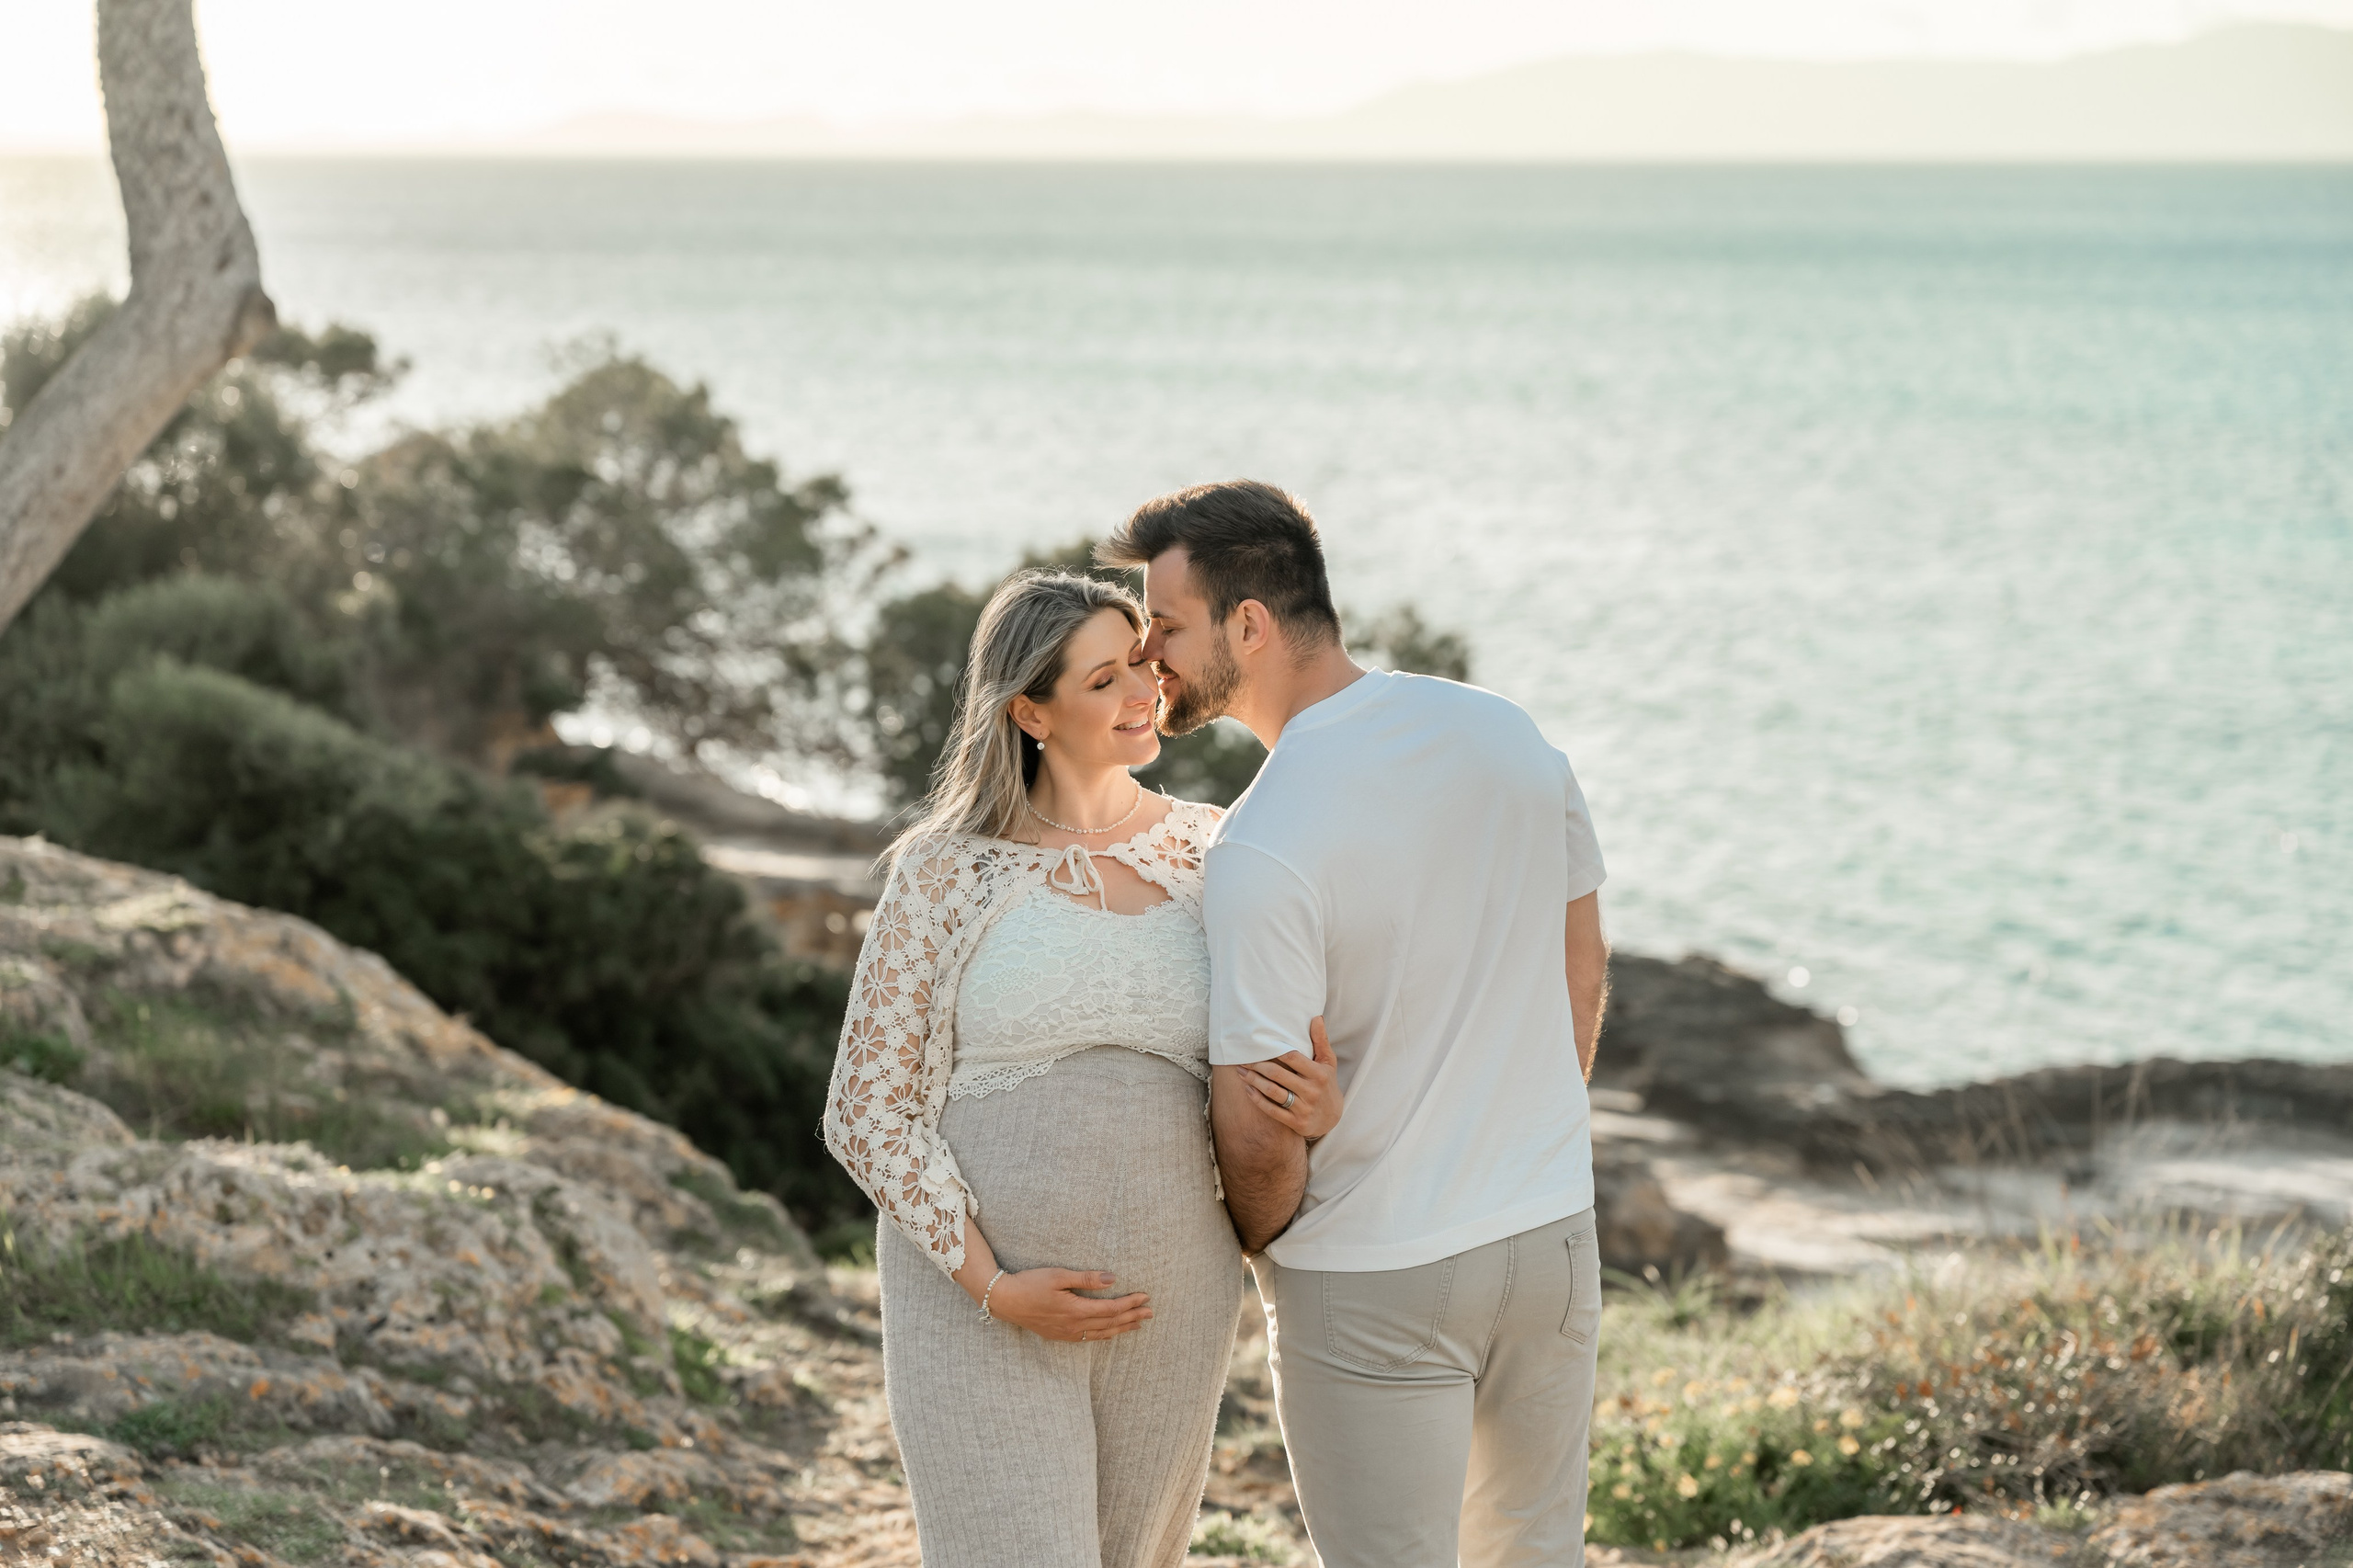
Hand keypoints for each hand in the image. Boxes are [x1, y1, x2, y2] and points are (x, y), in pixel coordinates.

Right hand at [985, 1268, 1152, 1342]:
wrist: (1005, 1300)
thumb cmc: (1031, 1283)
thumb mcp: (1058, 1275)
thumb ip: (1086, 1279)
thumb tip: (1112, 1279)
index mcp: (1075, 1310)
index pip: (1111, 1309)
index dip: (1130, 1303)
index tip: (1146, 1297)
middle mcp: (1074, 1326)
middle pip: (1110, 1323)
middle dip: (1132, 1317)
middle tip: (1151, 1313)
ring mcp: (1067, 1333)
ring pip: (1101, 1334)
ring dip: (1122, 1328)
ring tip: (1139, 1325)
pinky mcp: (1060, 1336)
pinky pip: (1089, 1338)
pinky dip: (1105, 1335)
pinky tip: (1112, 1333)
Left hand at [1236, 1016, 1341, 1140]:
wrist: (1333, 1118)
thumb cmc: (1326, 1084)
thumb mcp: (1328, 1062)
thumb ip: (1320, 1040)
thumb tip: (1315, 1017)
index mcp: (1318, 1073)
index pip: (1292, 1058)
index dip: (1273, 1051)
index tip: (1257, 1045)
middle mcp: (1311, 1091)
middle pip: (1277, 1074)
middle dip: (1257, 1065)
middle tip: (1242, 1058)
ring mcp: (1304, 1108)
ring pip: (1272, 1092)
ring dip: (1253, 1081)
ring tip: (1240, 1072)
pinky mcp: (1296, 1122)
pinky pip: (1272, 1110)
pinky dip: (1257, 1100)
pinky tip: (1248, 1090)